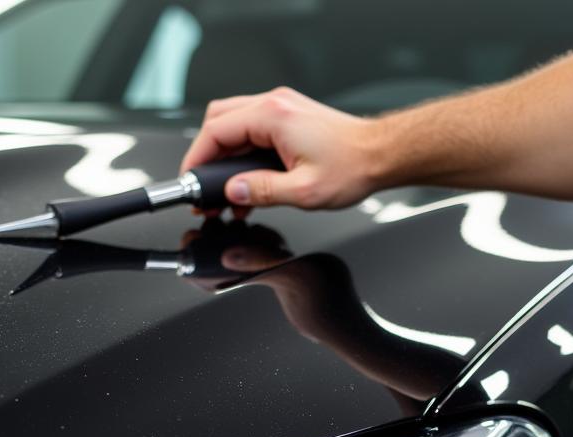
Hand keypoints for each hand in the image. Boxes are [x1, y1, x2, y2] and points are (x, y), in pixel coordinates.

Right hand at [180, 88, 379, 215]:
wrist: (381, 155)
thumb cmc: (352, 167)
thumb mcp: (303, 191)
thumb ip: (262, 192)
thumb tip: (233, 192)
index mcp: (273, 116)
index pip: (216, 131)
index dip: (197, 159)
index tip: (191, 181)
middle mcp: (275, 105)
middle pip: (220, 122)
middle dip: (208, 157)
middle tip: (206, 189)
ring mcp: (282, 109)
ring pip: (236, 126)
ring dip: (227, 159)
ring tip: (228, 195)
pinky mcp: (290, 119)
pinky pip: (254, 132)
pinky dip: (245, 156)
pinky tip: (249, 186)